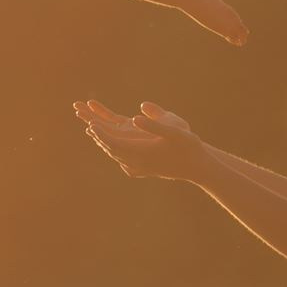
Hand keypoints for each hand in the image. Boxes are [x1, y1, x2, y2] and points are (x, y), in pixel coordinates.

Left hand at [73, 100, 210, 180]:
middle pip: (112, 149)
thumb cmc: (189, 146)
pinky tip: (115, 150)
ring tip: (95, 134)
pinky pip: (124, 160)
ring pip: (117, 155)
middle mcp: (139, 162)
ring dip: (105, 143)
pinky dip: (115, 151)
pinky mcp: (145, 170)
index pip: (114, 142)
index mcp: (142, 152)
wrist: (199, 168)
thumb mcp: (174, 131)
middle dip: (99, 135)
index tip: (90, 123)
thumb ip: (155, 123)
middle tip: (87, 123)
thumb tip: (134, 116)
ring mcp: (142, 168)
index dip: (101, 132)